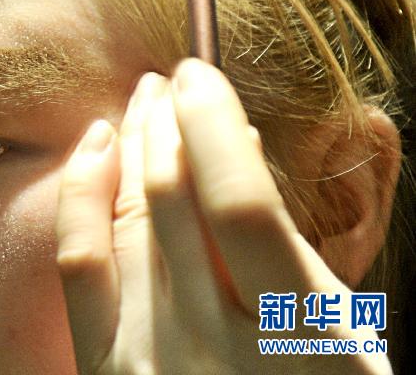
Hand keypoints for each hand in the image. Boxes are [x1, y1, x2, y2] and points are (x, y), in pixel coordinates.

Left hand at [55, 60, 390, 373]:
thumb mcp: (343, 344)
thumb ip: (289, 257)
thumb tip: (232, 154)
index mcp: (295, 341)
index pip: (238, 199)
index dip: (212, 122)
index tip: (203, 75)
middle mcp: (211, 346)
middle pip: (172, 194)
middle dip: (169, 119)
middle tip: (172, 78)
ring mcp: (147, 359)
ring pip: (126, 214)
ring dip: (132, 142)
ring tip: (141, 99)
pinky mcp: (103, 369)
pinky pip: (79, 261)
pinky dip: (81, 193)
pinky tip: (93, 147)